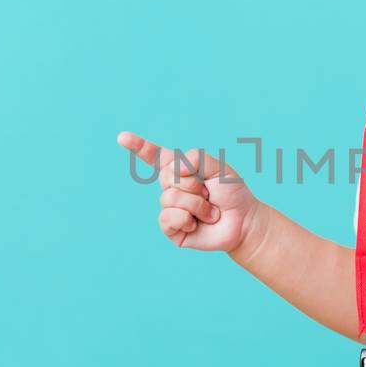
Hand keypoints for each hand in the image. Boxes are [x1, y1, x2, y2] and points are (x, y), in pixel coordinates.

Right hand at [117, 131, 257, 252]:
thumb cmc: (231, 193)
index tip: (122, 137)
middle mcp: (172, 189)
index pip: (155, 156)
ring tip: (210, 211)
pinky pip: (168, 218)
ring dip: (197, 204)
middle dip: (193, 184)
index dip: (138, 147)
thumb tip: (173, 171)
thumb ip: (195, 158)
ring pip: (170, 198)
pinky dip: (187, 218)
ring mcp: (170, 209)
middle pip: (167, 177)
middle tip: (209, 193)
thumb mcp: (218, 168)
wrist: (243, 221)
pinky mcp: (171, 229)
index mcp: (180, 171)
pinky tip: (196, 224)